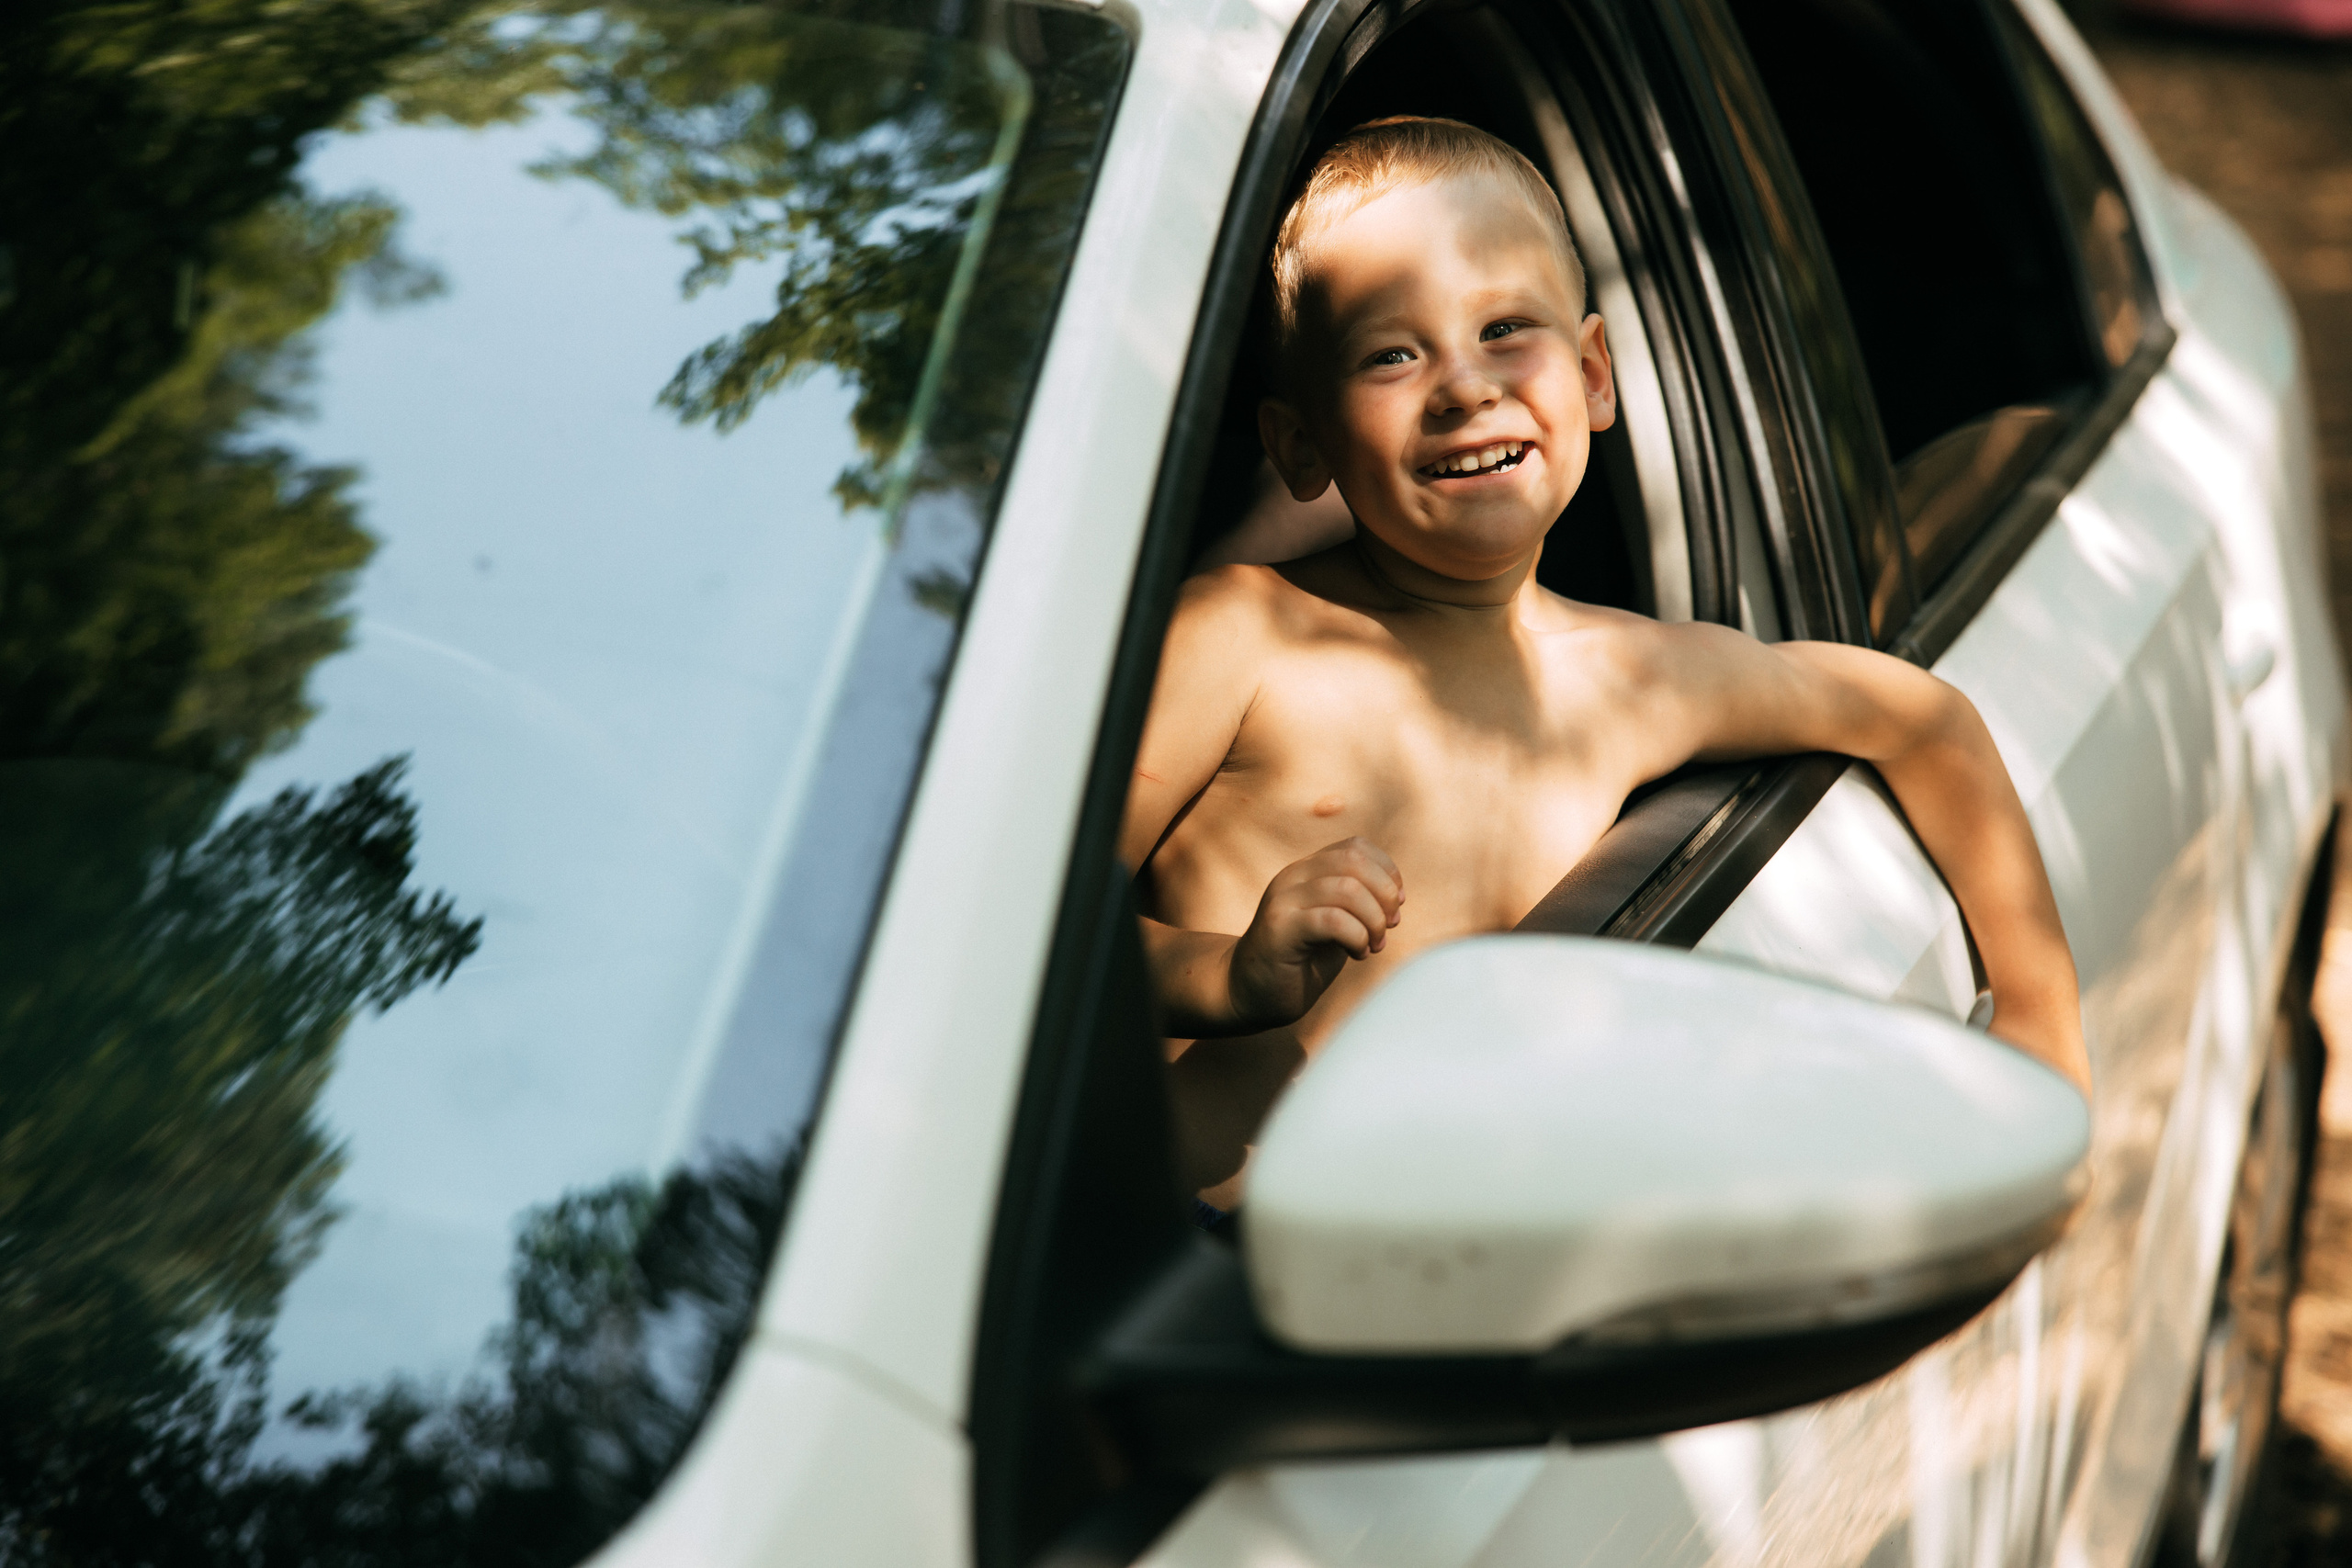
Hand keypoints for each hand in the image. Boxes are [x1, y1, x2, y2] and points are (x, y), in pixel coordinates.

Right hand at [1226, 837, 1403, 1030]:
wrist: (1250, 993)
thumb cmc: (1299, 961)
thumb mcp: (1334, 924)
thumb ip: (1357, 903)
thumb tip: (1396, 897)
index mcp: (1306, 871)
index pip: (1355, 846)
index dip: (1387, 872)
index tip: (1395, 905)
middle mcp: (1292, 878)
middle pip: (1354, 861)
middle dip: (1385, 894)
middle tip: (1388, 927)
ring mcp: (1283, 901)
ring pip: (1347, 889)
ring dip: (1373, 920)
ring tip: (1372, 945)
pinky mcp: (1280, 929)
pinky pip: (1333, 920)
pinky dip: (1357, 937)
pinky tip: (1358, 954)